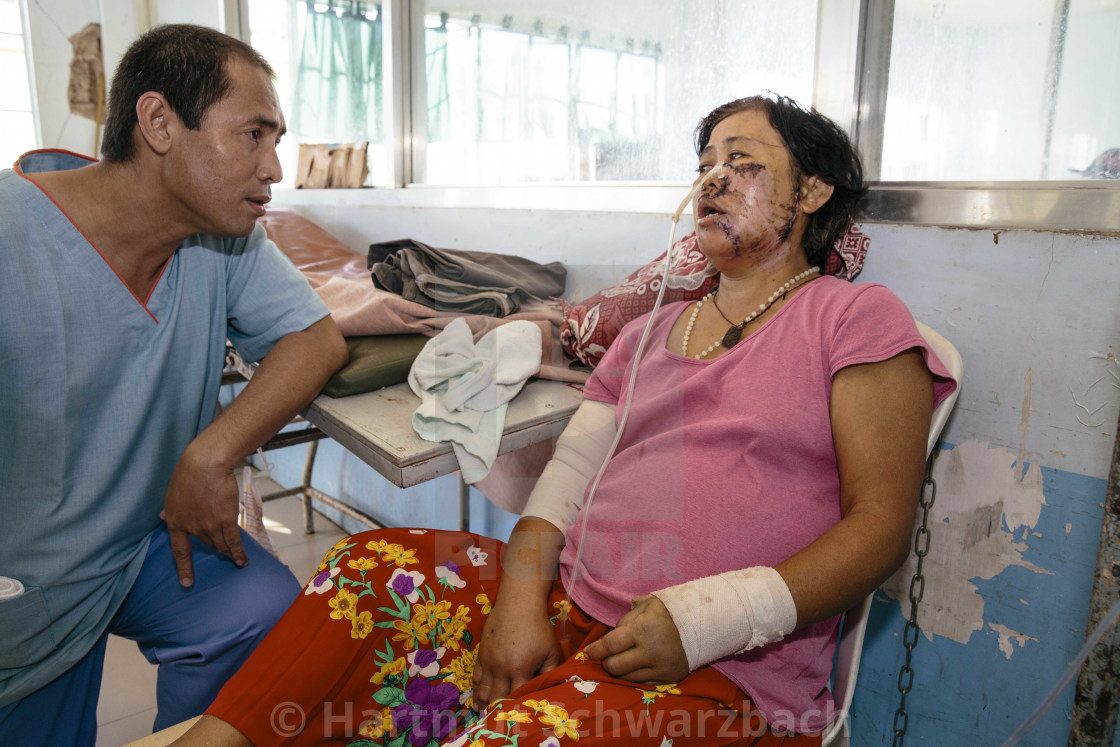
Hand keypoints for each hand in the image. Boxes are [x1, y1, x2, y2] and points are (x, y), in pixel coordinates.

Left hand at [161, 443, 246, 586]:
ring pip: (220, 545)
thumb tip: (162, 517)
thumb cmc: (187, 474)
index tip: (187, 583)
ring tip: (236, 561)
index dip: (184, 568)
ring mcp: (209, 526)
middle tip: (223, 555)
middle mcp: (192, 528)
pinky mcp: (226, 520)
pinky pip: (233, 542)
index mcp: (175, 522)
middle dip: (214, 549)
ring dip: (228, 553)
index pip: (179, 551)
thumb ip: (170, 509)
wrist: (205, 465)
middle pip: (206, 544)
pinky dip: (238, 553)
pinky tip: (242, 561)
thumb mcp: (172, 493)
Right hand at [472, 598, 560, 708]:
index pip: (517, 698)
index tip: (517, 719)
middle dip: (498, 712)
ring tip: (484, 715)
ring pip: (483, 690)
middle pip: (497, 698)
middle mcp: (502, 668)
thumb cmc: (538, 627)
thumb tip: (548, 690)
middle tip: (499, 723)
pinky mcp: (482, 654)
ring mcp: (489, 661)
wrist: (518, 603)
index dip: (517, 710)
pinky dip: (476, 689)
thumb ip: (550, 672)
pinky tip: (478, 697)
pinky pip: (475, 677)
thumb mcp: (550, 650)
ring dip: (483, 704)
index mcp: (521, 669)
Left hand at [584, 595, 688, 683]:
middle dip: (606, 662)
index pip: (610, 645)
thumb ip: (626, 618)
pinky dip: (635, 676)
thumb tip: (608, 636)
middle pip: (615, 667)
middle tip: (606, 657)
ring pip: (627, 678)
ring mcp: (660, 668)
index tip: (588, 653)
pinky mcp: (669, 678)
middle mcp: (650, 652)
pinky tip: (635, 667)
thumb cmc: (669, 611)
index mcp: (642, 630)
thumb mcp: (646, 605)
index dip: (596, 650)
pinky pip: (643, 683)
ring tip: (622, 660)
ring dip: (620, 670)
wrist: (702, 623)